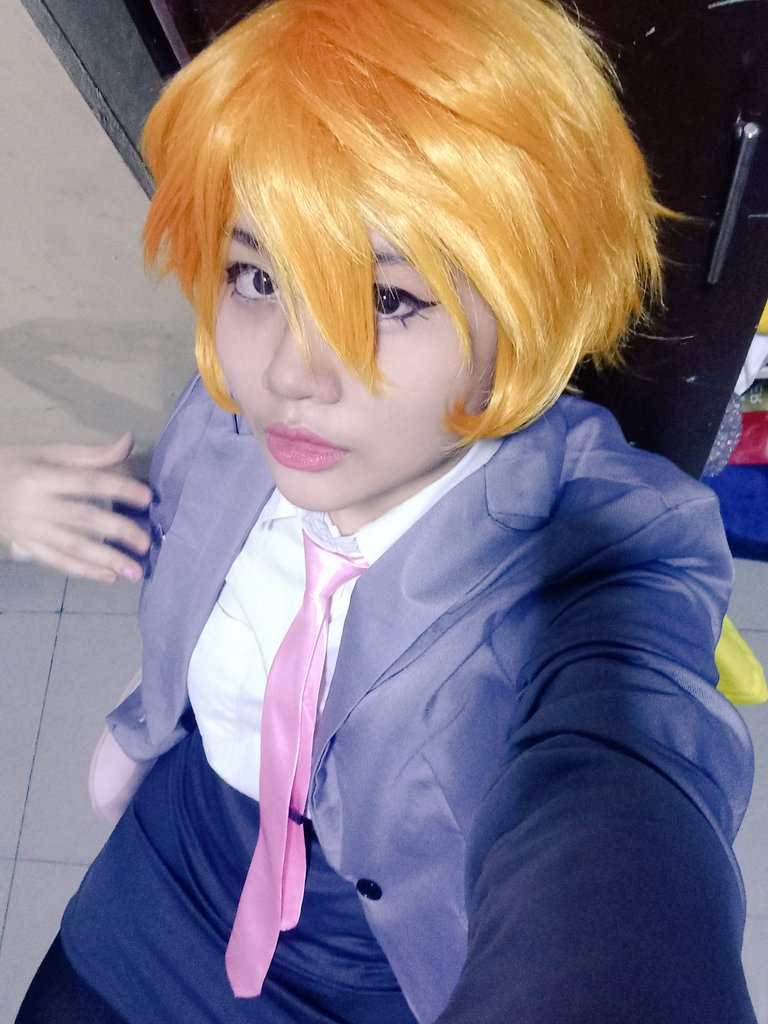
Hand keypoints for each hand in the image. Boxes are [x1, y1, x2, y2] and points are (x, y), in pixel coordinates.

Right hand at [0, 434, 151, 582]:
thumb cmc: (15, 465)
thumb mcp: (47, 452)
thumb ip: (89, 454)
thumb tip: (128, 441)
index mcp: (41, 476)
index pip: (86, 482)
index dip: (118, 488)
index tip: (147, 497)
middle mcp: (35, 505)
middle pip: (82, 519)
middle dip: (117, 531)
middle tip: (146, 542)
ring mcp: (30, 530)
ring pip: (72, 547)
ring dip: (105, 560)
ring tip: (134, 571)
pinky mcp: (27, 547)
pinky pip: (58, 562)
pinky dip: (84, 571)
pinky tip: (109, 577)